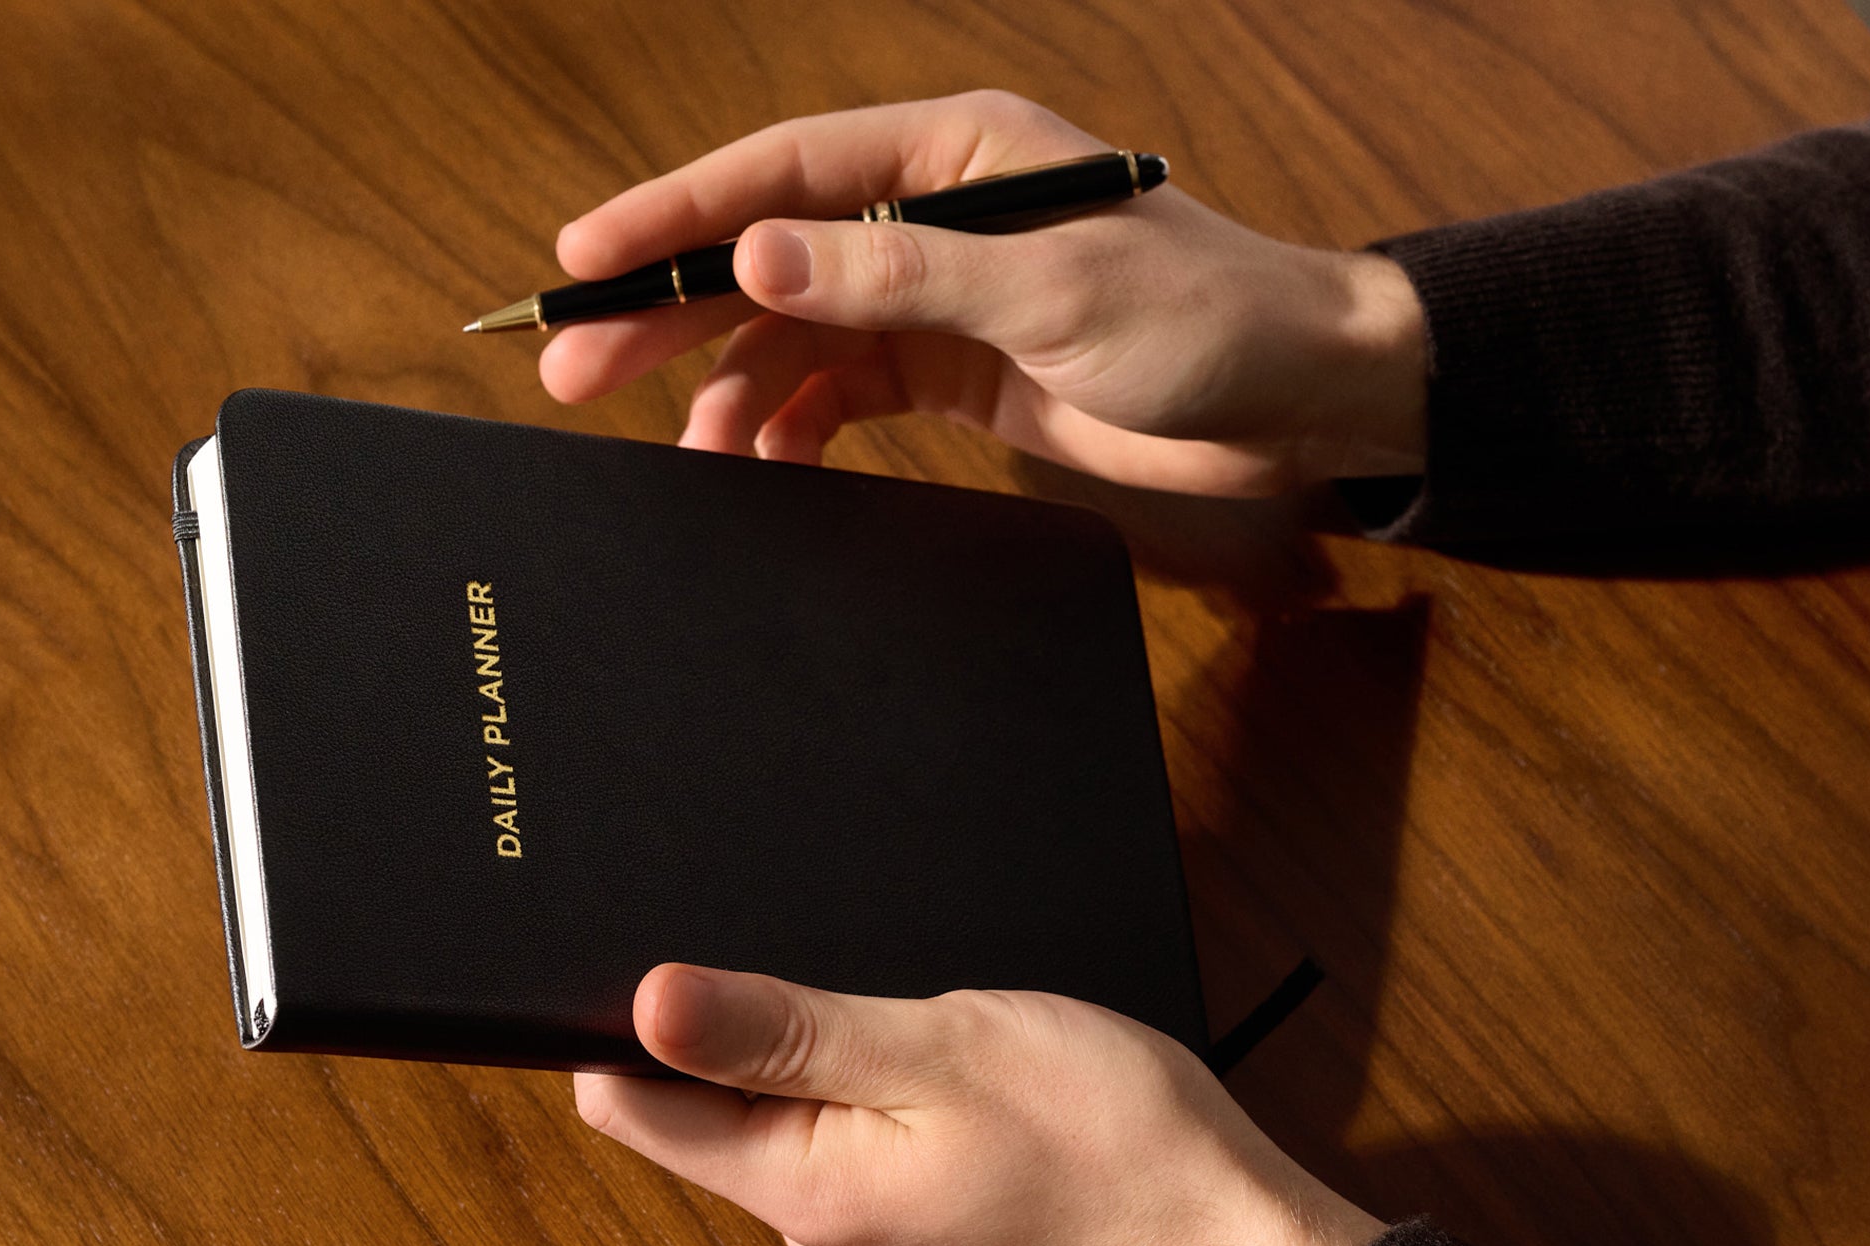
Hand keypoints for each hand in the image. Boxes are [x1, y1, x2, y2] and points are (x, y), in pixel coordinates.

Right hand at [541, 90, 1428, 495]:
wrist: (1297, 403)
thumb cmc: (1204, 315)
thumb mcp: (1050, 290)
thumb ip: (900, 276)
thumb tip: (760, 261)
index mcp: (951, 153)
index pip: (779, 174)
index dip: (673, 215)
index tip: (584, 258)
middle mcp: (928, 214)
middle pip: (764, 256)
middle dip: (667, 311)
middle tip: (571, 368)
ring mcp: (934, 295)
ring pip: (790, 335)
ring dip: (725, 388)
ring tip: (676, 451)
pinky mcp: (950, 372)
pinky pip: (838, 395)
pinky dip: (791, 430)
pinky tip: (759, 467)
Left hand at [573, 964, 1387, 1245]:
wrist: (1222, 1228)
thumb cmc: (1108, 1140)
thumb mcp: (937, 1048)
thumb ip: (784, 1030)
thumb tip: (647, 1001)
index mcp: (799, 1187)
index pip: (631, 1104)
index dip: (620, 1013)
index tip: (658, 940)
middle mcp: (814, 1220)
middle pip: (695, 1104)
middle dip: (718, 1019)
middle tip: (796, 946)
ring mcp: (864, 1219)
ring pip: (775, 1109)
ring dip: (799, 1039)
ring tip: (876, 992)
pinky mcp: (912, 1205)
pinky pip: (840, 1125)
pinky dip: (857, 1070)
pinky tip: (918, 1039)